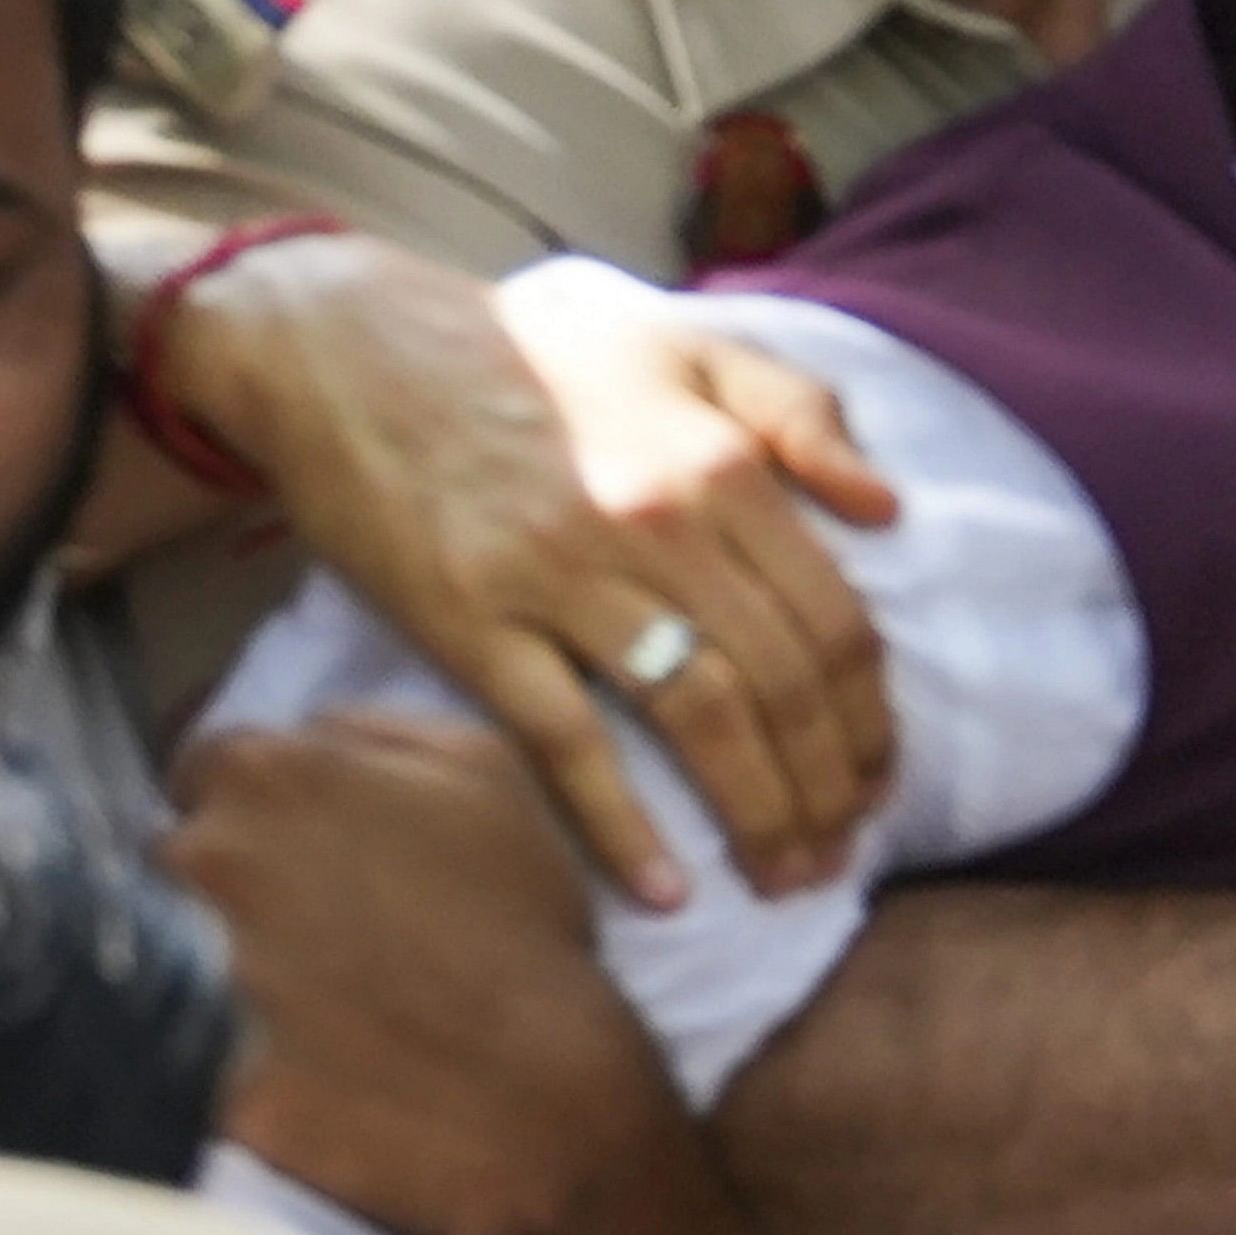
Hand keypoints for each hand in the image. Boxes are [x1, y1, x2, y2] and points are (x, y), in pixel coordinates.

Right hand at [166, 234, 898, 907]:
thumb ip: (799, 413)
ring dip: (757, 814)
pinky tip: (666, 891)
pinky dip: (622, 826)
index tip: (878, 776)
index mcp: (720, 463)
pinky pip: (565, 741)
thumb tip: (889, 506)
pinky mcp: (471, 624)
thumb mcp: (683, 343)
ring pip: (699, 720)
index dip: (871, 716)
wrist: (347, 350)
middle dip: (828, 785)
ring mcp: (562, 579)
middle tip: (841, 851)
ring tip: (786, 877)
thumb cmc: (530, 349)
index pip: (836, 619)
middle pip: (783, 683)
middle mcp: (657, 524)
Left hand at [168, 715, 790, 1234]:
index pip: (204, 766)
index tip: (293, 840)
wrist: (534, 1084)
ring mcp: (190, 968)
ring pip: (167, 950)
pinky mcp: (190, 1073)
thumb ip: (373, 730)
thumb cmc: (517, 915)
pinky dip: (230, 1052)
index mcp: (272, 777)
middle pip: (176, 855)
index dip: (251, 802)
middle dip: (227, 879)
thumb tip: (307, 736)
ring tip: (302, 994)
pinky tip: (298, 1063)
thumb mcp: (486, 770)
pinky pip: (186, 1051)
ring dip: (215, 962)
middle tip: (306, 920)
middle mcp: (211, 862)